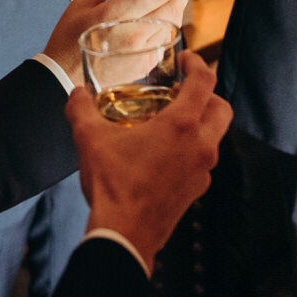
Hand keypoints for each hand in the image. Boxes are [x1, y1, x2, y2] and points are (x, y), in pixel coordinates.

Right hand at [42, 0, 190, 81]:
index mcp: (116, 16)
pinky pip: (166, 41)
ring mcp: (142, 53)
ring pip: (174, 26)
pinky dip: (169, 26)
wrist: (64, 77)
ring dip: (177, 7)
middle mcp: (134, 36)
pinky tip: (162, 18)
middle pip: (173, 9)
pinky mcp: (145, 65)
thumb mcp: (82, 3)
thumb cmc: (69, 40)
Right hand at [65, 50, 231, 269]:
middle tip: (181, 90)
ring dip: (201, 122)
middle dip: (207, 94)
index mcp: (182, 125)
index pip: (205, 81)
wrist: (124, 236)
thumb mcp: (89, 139)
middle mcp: (201, 145)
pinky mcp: (197, 190)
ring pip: (216, 135)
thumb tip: (75, 92)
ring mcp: (203, 171)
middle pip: (221, 107)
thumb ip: (80, 108)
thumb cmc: (112, 185)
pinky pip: (203, 160)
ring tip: (170, 121)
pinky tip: (165, 153)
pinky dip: (192, 148)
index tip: (185, 60)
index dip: (197, 63)